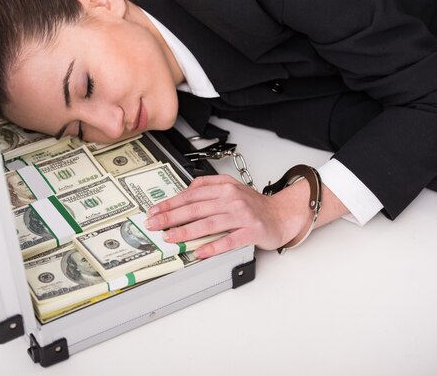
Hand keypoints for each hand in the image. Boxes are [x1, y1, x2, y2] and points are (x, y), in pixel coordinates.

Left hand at [144, 175, 308, 257]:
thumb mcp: (230, 187)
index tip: (154, 211)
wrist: (282, 214)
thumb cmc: (254, 204)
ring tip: (170, 238)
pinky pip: (229, 240)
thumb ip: (207, 186)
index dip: (170, 203)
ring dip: (186, 232)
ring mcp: (242, 215)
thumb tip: (183, 193)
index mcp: (223, 187)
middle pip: (195, 208)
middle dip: (171, 217)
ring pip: (209, 223)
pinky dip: (213, 246)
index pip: (190, 195)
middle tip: (154, 225)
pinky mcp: (251, 231)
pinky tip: (200, 252)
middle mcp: (231, 199)